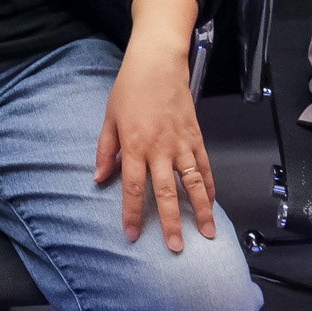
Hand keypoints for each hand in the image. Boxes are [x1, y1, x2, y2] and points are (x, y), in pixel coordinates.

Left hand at [94, 44, 216, 251]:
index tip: (132, 235)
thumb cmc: (130, 88)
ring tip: (207, 233)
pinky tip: (212, 203)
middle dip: (170, 223)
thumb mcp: (109, 117)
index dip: (132, 213)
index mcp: (134, 145)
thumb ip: (105, 151)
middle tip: (176, 248)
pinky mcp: (196, 137)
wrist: (158, 62)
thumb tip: (98, 178)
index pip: (132, 187)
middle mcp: (160, 149)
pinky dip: (210, 187)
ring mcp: (181, 144)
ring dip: (200, 210)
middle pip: (165, 193)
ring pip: (193, 184)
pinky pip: (205, 167)